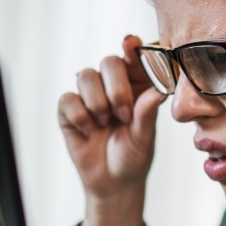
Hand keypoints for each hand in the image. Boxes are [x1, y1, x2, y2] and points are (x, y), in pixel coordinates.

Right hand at [58, 35, 166, 225]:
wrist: (112, 184)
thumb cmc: (134, 157)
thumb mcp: (144, 139)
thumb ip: (147, 114)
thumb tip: (157, 91)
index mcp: (137, 87)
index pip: (134, 59)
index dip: (132, 47)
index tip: (130, 42)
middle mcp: (113, 86)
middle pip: (108, 62)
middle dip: (115, 86)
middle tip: (123, 114)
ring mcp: (89, 96)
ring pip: (85, 75)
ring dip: (97, 101)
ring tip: (106, 123)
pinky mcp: (69, 110)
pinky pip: (68, 98)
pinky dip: (79, 115)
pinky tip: (88, 131)